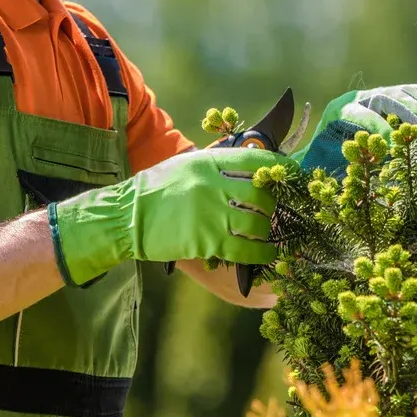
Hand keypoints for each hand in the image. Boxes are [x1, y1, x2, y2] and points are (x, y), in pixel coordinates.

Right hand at [49, 147, 286, 286]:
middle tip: (277, 212)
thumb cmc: (154, 191)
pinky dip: (261, 253)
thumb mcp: (183, 167)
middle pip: (261, 196)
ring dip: (269, 231)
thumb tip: (249, 168)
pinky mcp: (206, 241)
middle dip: (273, 206)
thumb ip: (214, 167)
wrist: (124, 217)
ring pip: (258, 223)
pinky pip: (246, 248)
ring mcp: (210, 214)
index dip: (279, 168)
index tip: (292, 174)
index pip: (254, 161)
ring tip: (272, 235)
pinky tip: (268, 255)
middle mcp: (212, 185)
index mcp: (207, 162)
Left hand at [294, 85, 416, 175]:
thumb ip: (308, 164)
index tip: (392, 144)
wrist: (328, 138)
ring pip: (401, 93)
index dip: (377, 128)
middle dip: (405, 113)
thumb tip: (300, 171)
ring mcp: (377, 94)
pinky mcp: (392, 96)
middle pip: (386, 98)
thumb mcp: (312, 159)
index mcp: (339, 110)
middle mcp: (359, 97)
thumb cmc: (322, 154)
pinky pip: (411, 92)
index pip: (361, 115)